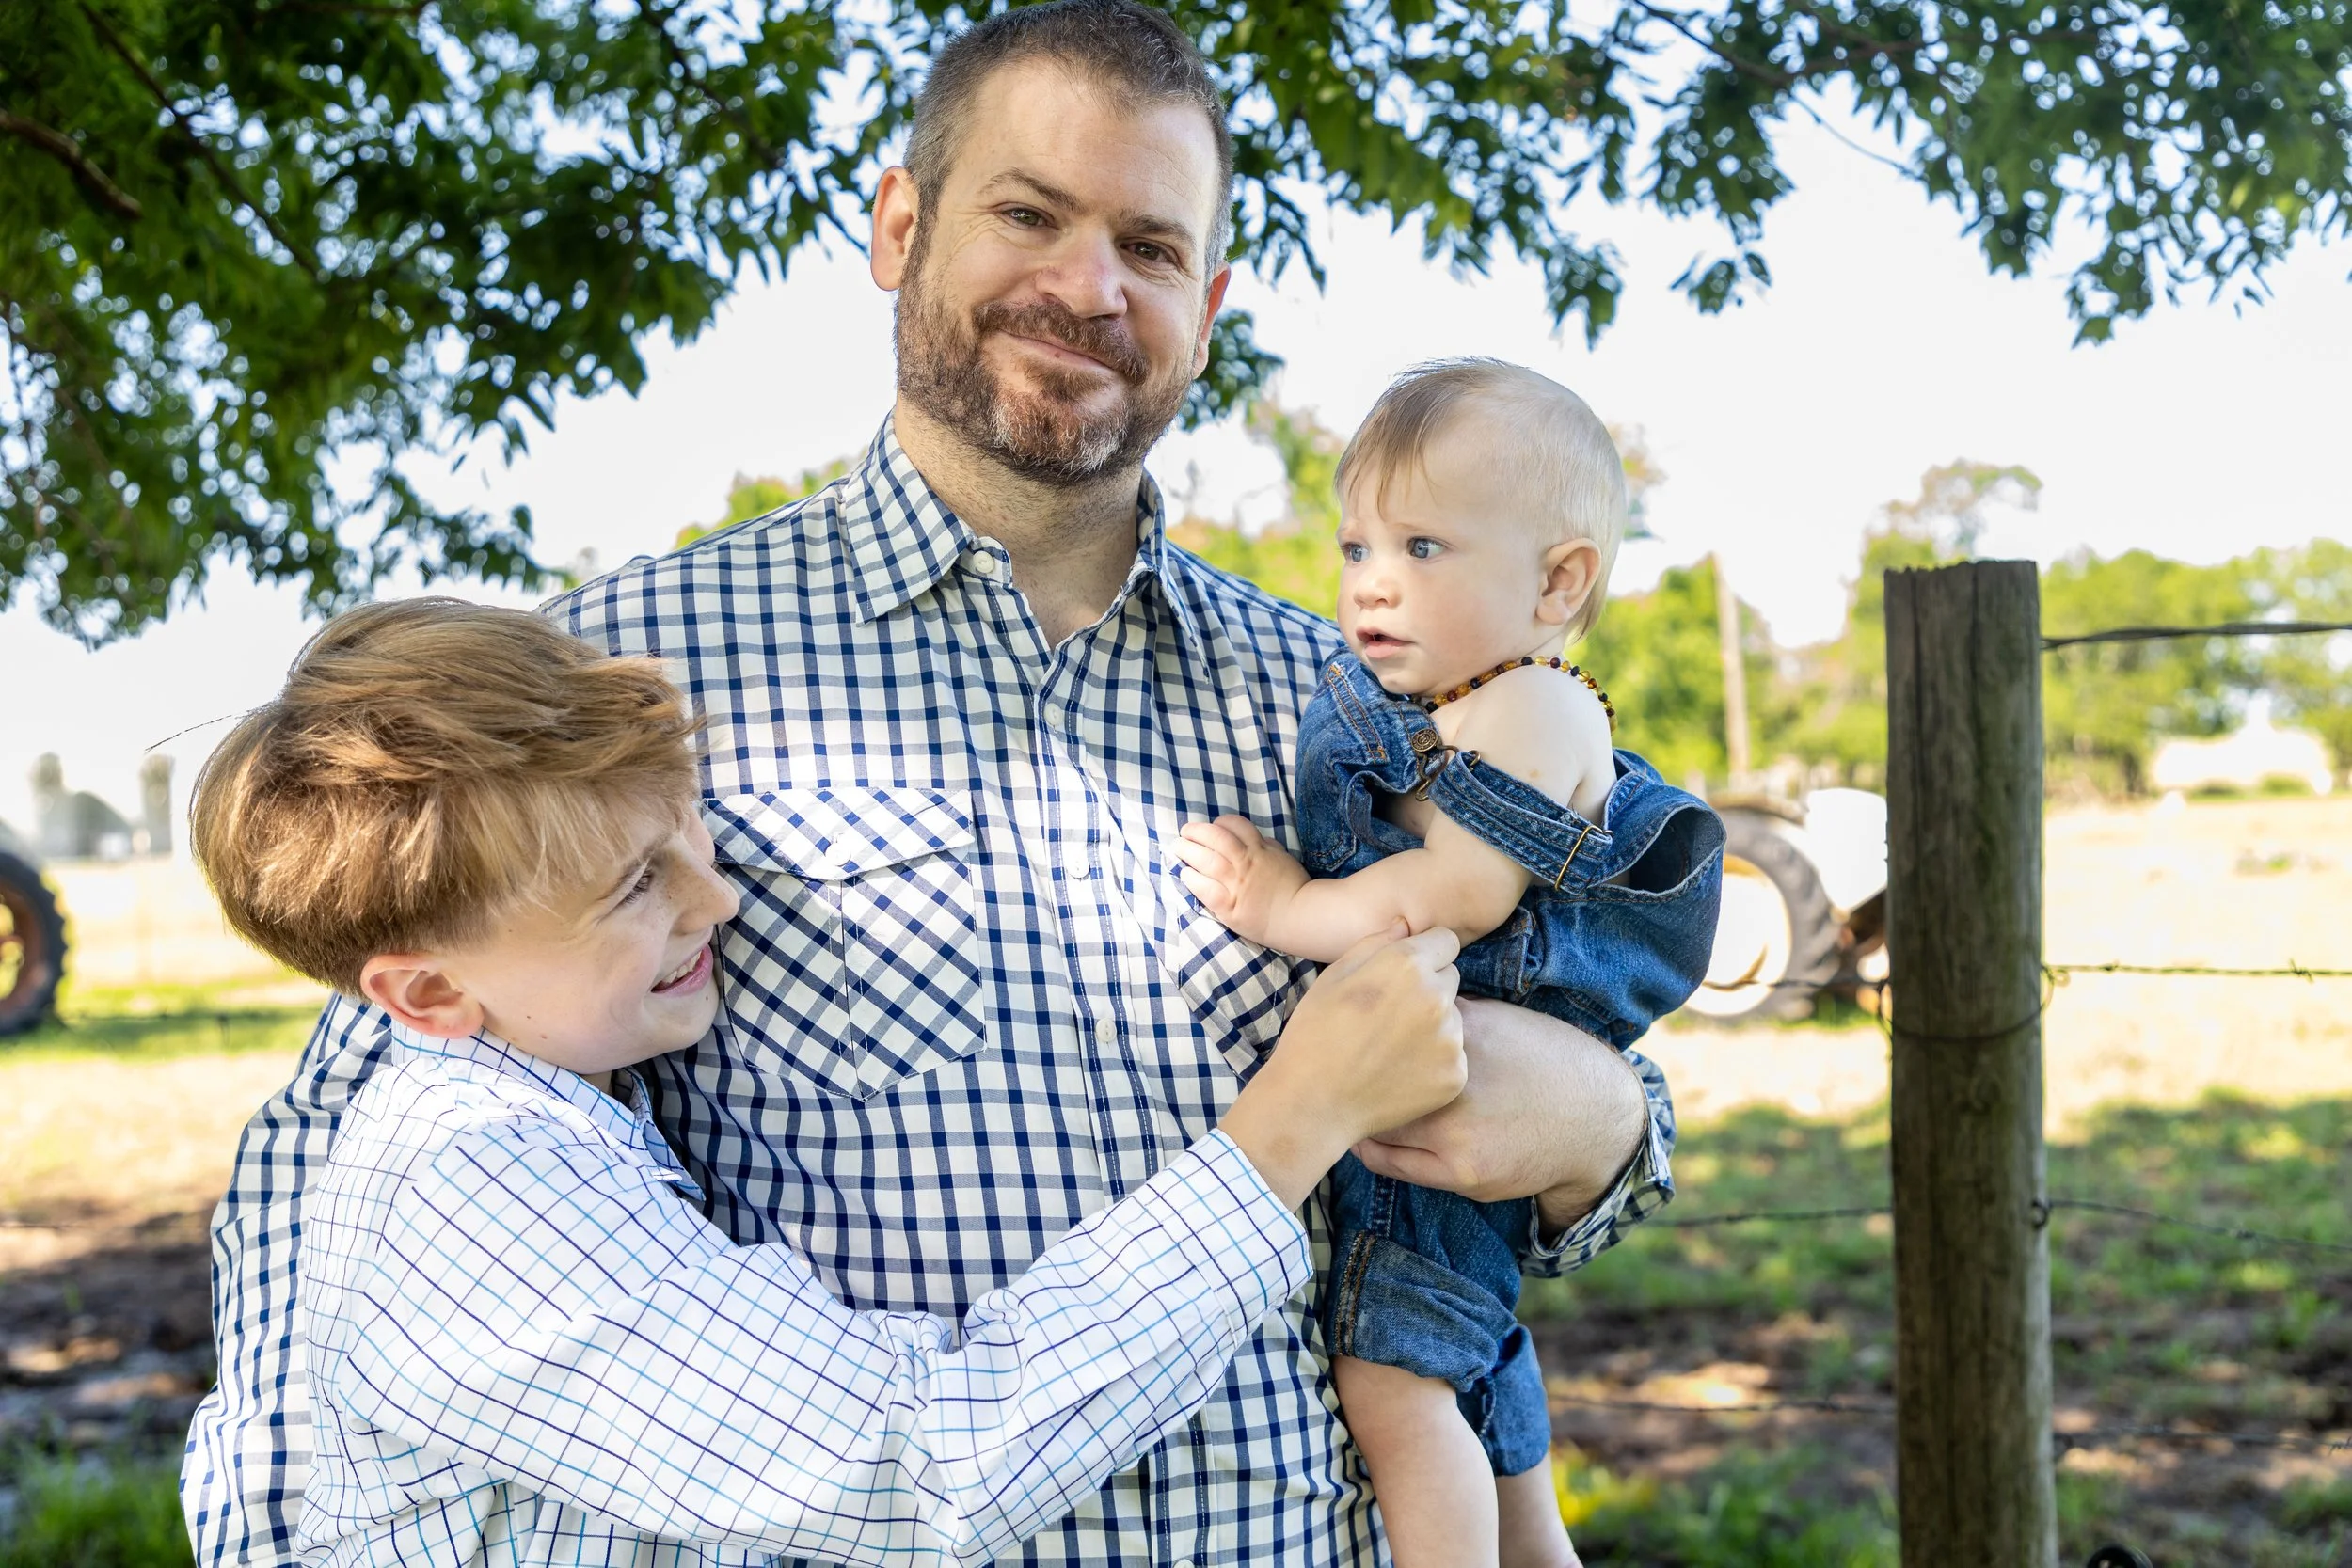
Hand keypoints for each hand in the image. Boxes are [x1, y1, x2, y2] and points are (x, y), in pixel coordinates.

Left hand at [1175, 815, 1308, 945]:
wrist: (1300, 917)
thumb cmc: (1293, 888)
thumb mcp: (1283, 858)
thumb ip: (1267, 847)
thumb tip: (1255, 839)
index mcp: (1259, 849)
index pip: (1236, 825)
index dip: (1220, 823)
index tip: (1212, 827)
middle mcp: (1245, 862)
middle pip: (1215, 838)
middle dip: (1195, 831)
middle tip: (1184, 832)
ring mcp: (1236, 884)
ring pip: (1206, 860)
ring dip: (1187, 851)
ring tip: (1178, 848)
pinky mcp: (1229, 905)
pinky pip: (1205, 888)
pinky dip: (1192, 879)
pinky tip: (1185, 874)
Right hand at [1217, 924, 1464, 1209]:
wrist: (1314, 1103)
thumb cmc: (1314, 1035)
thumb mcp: (1332, 977)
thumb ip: (1374, 943)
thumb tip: (1404, 925)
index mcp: (1407, 964)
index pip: (1445, 941)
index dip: (1424, 954)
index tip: (1404, 975)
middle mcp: (1437, 997)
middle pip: (1450, 979)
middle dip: (1429, 989)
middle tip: (1391, 1015)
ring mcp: (1450, 1038)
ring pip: (1453, 1019)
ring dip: (1432, 1027)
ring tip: (1391, 1047)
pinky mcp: (1455, 1074)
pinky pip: (1452, 1056)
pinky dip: (1433, 1062)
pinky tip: (1400, 1071)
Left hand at [1351, 997, 1644, 1225]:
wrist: (1593, 1117)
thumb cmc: (1543, 1058)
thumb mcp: (1499, 1020)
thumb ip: (1449, 1015)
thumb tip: (1397, 997)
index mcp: (1459, 1037)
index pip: (1385, 1032)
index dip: (1358, 1036)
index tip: (1340, 1040)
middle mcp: (1453, 1084)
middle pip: (1372, 1083)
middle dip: (1347, 1081)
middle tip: (1323, 1078)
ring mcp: (1456, 1133)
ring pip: (1379, 1127)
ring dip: (1356, 1118)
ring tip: (1337, 1109)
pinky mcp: (1462, 1172)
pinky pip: (1396, 1166)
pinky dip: (1373, 1150)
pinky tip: (1364, 1138)